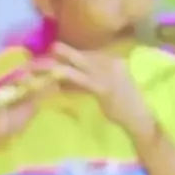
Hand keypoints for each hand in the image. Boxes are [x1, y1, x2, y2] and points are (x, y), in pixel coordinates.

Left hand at [0, 44, 154, 143]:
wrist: (139, 119)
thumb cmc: (122, 107)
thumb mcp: (103, 90)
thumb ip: (85, 82)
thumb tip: (63, 81)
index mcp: (110, 60)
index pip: (83, 54)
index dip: (64, 55)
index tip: (46, 54)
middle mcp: (109, 62)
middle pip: (77, 55)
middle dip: (56, 55)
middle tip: (36, 55)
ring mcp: (108, 73)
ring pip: (75, 65)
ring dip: (53, 65)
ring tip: (35, 65)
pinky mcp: (104, 87)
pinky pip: (79, 80)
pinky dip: (64, 77)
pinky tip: (51, 78)